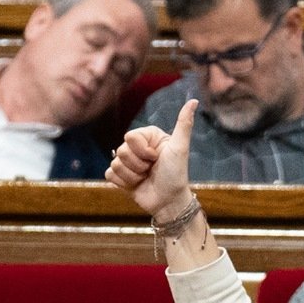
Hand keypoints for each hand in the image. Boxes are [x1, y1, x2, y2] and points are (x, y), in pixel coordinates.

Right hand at [109, 98, 202, 229]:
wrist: (170, 202)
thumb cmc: (176, 174)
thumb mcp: (180, 148)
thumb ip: (184, 124)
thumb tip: (193, 101)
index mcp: (148, 137)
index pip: (130, 137)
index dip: (142, 151)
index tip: (156, 158)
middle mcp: (137, 147)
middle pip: (120, 151)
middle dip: (138, 165)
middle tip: (152, 170)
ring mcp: (127, 162)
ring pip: (115, 164)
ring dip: (132, 176)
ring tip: (146, 178)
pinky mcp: (120, 176)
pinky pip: (109, 174)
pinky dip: (123, 183)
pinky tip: (136, 185)